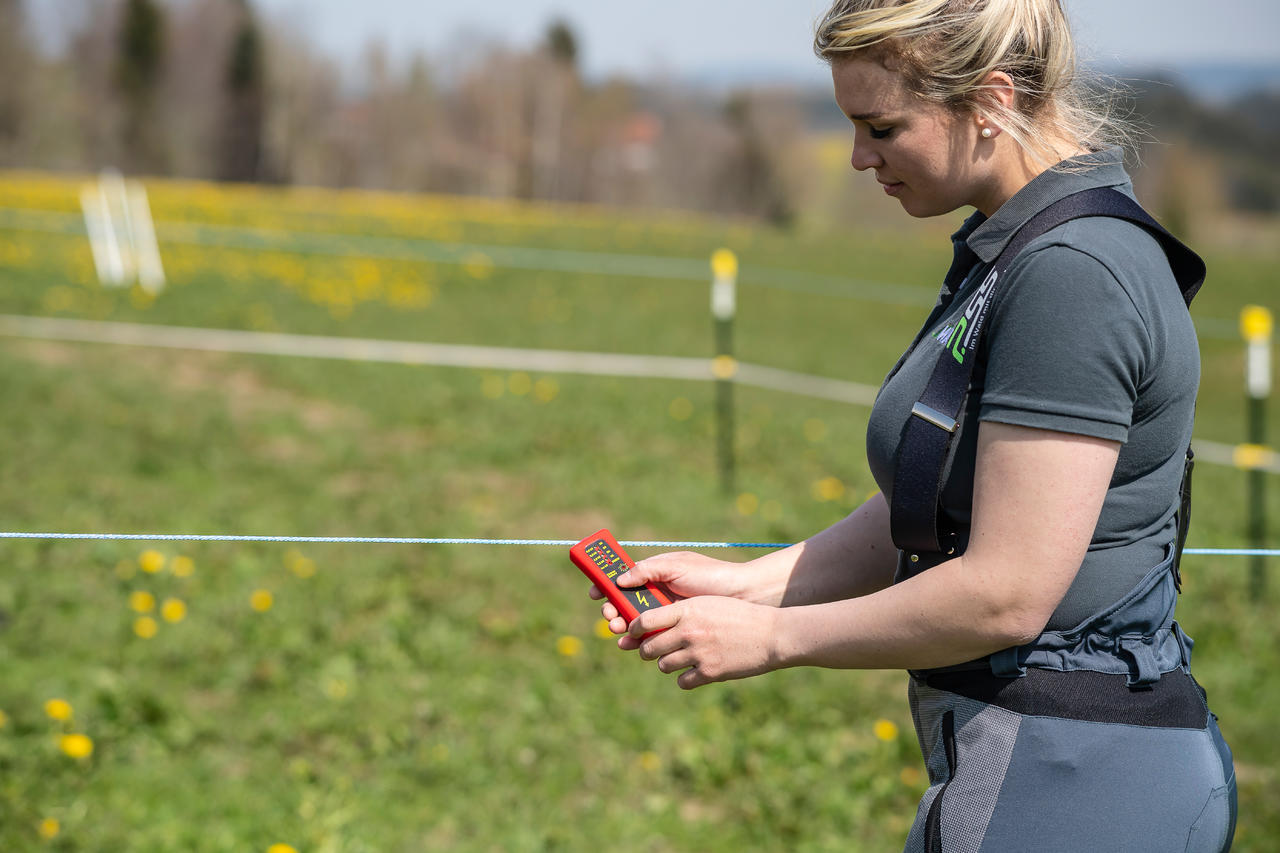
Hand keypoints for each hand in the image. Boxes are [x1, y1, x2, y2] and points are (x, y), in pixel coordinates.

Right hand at [588, 551, 746, 635]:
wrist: (741, 597)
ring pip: (635, 623)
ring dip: (622, 628)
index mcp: (655, 574)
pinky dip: (637, 641)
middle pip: (624, 603)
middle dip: (612, 610)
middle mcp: (657, 593)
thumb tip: (620, 579)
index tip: (595, 593)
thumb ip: (648, 570)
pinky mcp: (675, 631)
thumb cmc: (711, 576)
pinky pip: (650, 637)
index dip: (607, 585)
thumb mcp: (678, 567)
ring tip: (619, 632)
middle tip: (609, 617)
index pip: (624, 579)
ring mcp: (665, 613)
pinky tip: (631, 645)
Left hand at [619, 596, 781, 688]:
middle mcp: (689, 631)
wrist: (771, 634)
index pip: (645, 620)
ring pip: (663, 665)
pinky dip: (685, 678)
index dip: (634, 628)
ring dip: (667, 663)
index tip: (633, 632)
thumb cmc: (740, 615)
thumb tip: (654, 622)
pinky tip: (694, 671)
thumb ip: (682, 612)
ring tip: (678, 658)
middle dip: (647, 650)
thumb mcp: (709, 604)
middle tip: (652, 650)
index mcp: (687, 610)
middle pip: (649, 647)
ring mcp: (698, 653)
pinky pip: (682, 681)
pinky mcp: (709, 672)